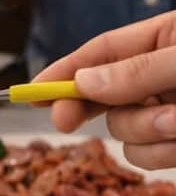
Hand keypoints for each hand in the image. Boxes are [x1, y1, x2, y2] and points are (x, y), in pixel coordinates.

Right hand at [34, 10, 175, 169]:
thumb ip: (139, 70)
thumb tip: (83, 81)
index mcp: (168, 39)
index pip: (103, 51)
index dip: (65, 69)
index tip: (33, 89)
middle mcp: (163, 76)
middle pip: (102, 93)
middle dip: (84, 107)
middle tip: (62, 121)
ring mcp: (169, 112)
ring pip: (123, 130)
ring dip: (145, 131)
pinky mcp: (175, 143)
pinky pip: (147, 156)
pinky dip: (164, 153)